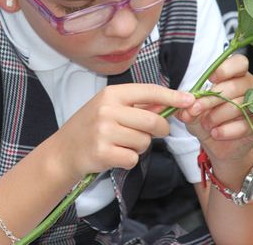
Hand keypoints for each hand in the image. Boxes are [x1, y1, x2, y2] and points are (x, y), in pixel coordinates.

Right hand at [57, 83, 194, 180]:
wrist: (63, 151)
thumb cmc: (90, 127)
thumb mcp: (109, 107)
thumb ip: (137, 105)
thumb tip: (168, 103)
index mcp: (111, 94)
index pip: (149, 91)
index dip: (172, 95)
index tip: (190, 99)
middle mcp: (107, 110)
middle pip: (152, 120)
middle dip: (160, 130)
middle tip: (156, 133)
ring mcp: (104, 132)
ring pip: (144, 142)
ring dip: (140, 147)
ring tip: (122, 144)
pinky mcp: (103, 153)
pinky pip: (133, 158)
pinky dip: (129, 160)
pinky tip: (114, 156)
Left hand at [176, 55, 252, 161]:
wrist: (216, 142)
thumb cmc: (206, 118)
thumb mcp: (193, 111)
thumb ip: (188, 107)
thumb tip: (185, 110)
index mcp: (235, 75)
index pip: (239, 63)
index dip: (225, 69)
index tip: (210, 80)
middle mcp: (250, 87)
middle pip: (233, 87)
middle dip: (210, 99)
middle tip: (195, 110)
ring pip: (239, 106)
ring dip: (217, 117)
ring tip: (206, 124)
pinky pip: (245, 125)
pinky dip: (226, 131)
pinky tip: (216, 133)